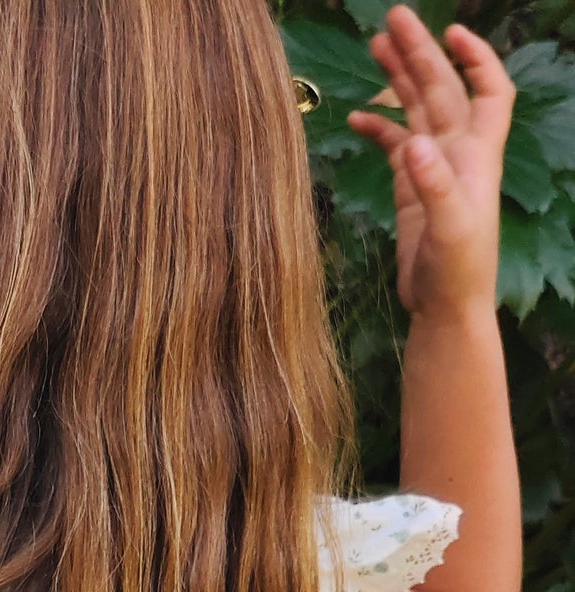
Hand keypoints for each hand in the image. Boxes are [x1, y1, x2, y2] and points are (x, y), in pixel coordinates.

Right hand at [346, 5, 514, 323]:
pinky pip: (394, 146)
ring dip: (399, 80)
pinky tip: (356, 118)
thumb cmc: (459, 272)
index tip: (452, 33)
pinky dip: (378, 128)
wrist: (445, 308)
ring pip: (417, 110)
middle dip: (420, 53)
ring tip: (376, 47)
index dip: (476, 57)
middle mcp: (457, 153)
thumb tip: (414, 144)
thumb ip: (435, 185)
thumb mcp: (450, 228)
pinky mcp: (412, 189)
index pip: (489, 89)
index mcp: (476, 155)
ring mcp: (433, 169)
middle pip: (442, 89)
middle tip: (393, 19)